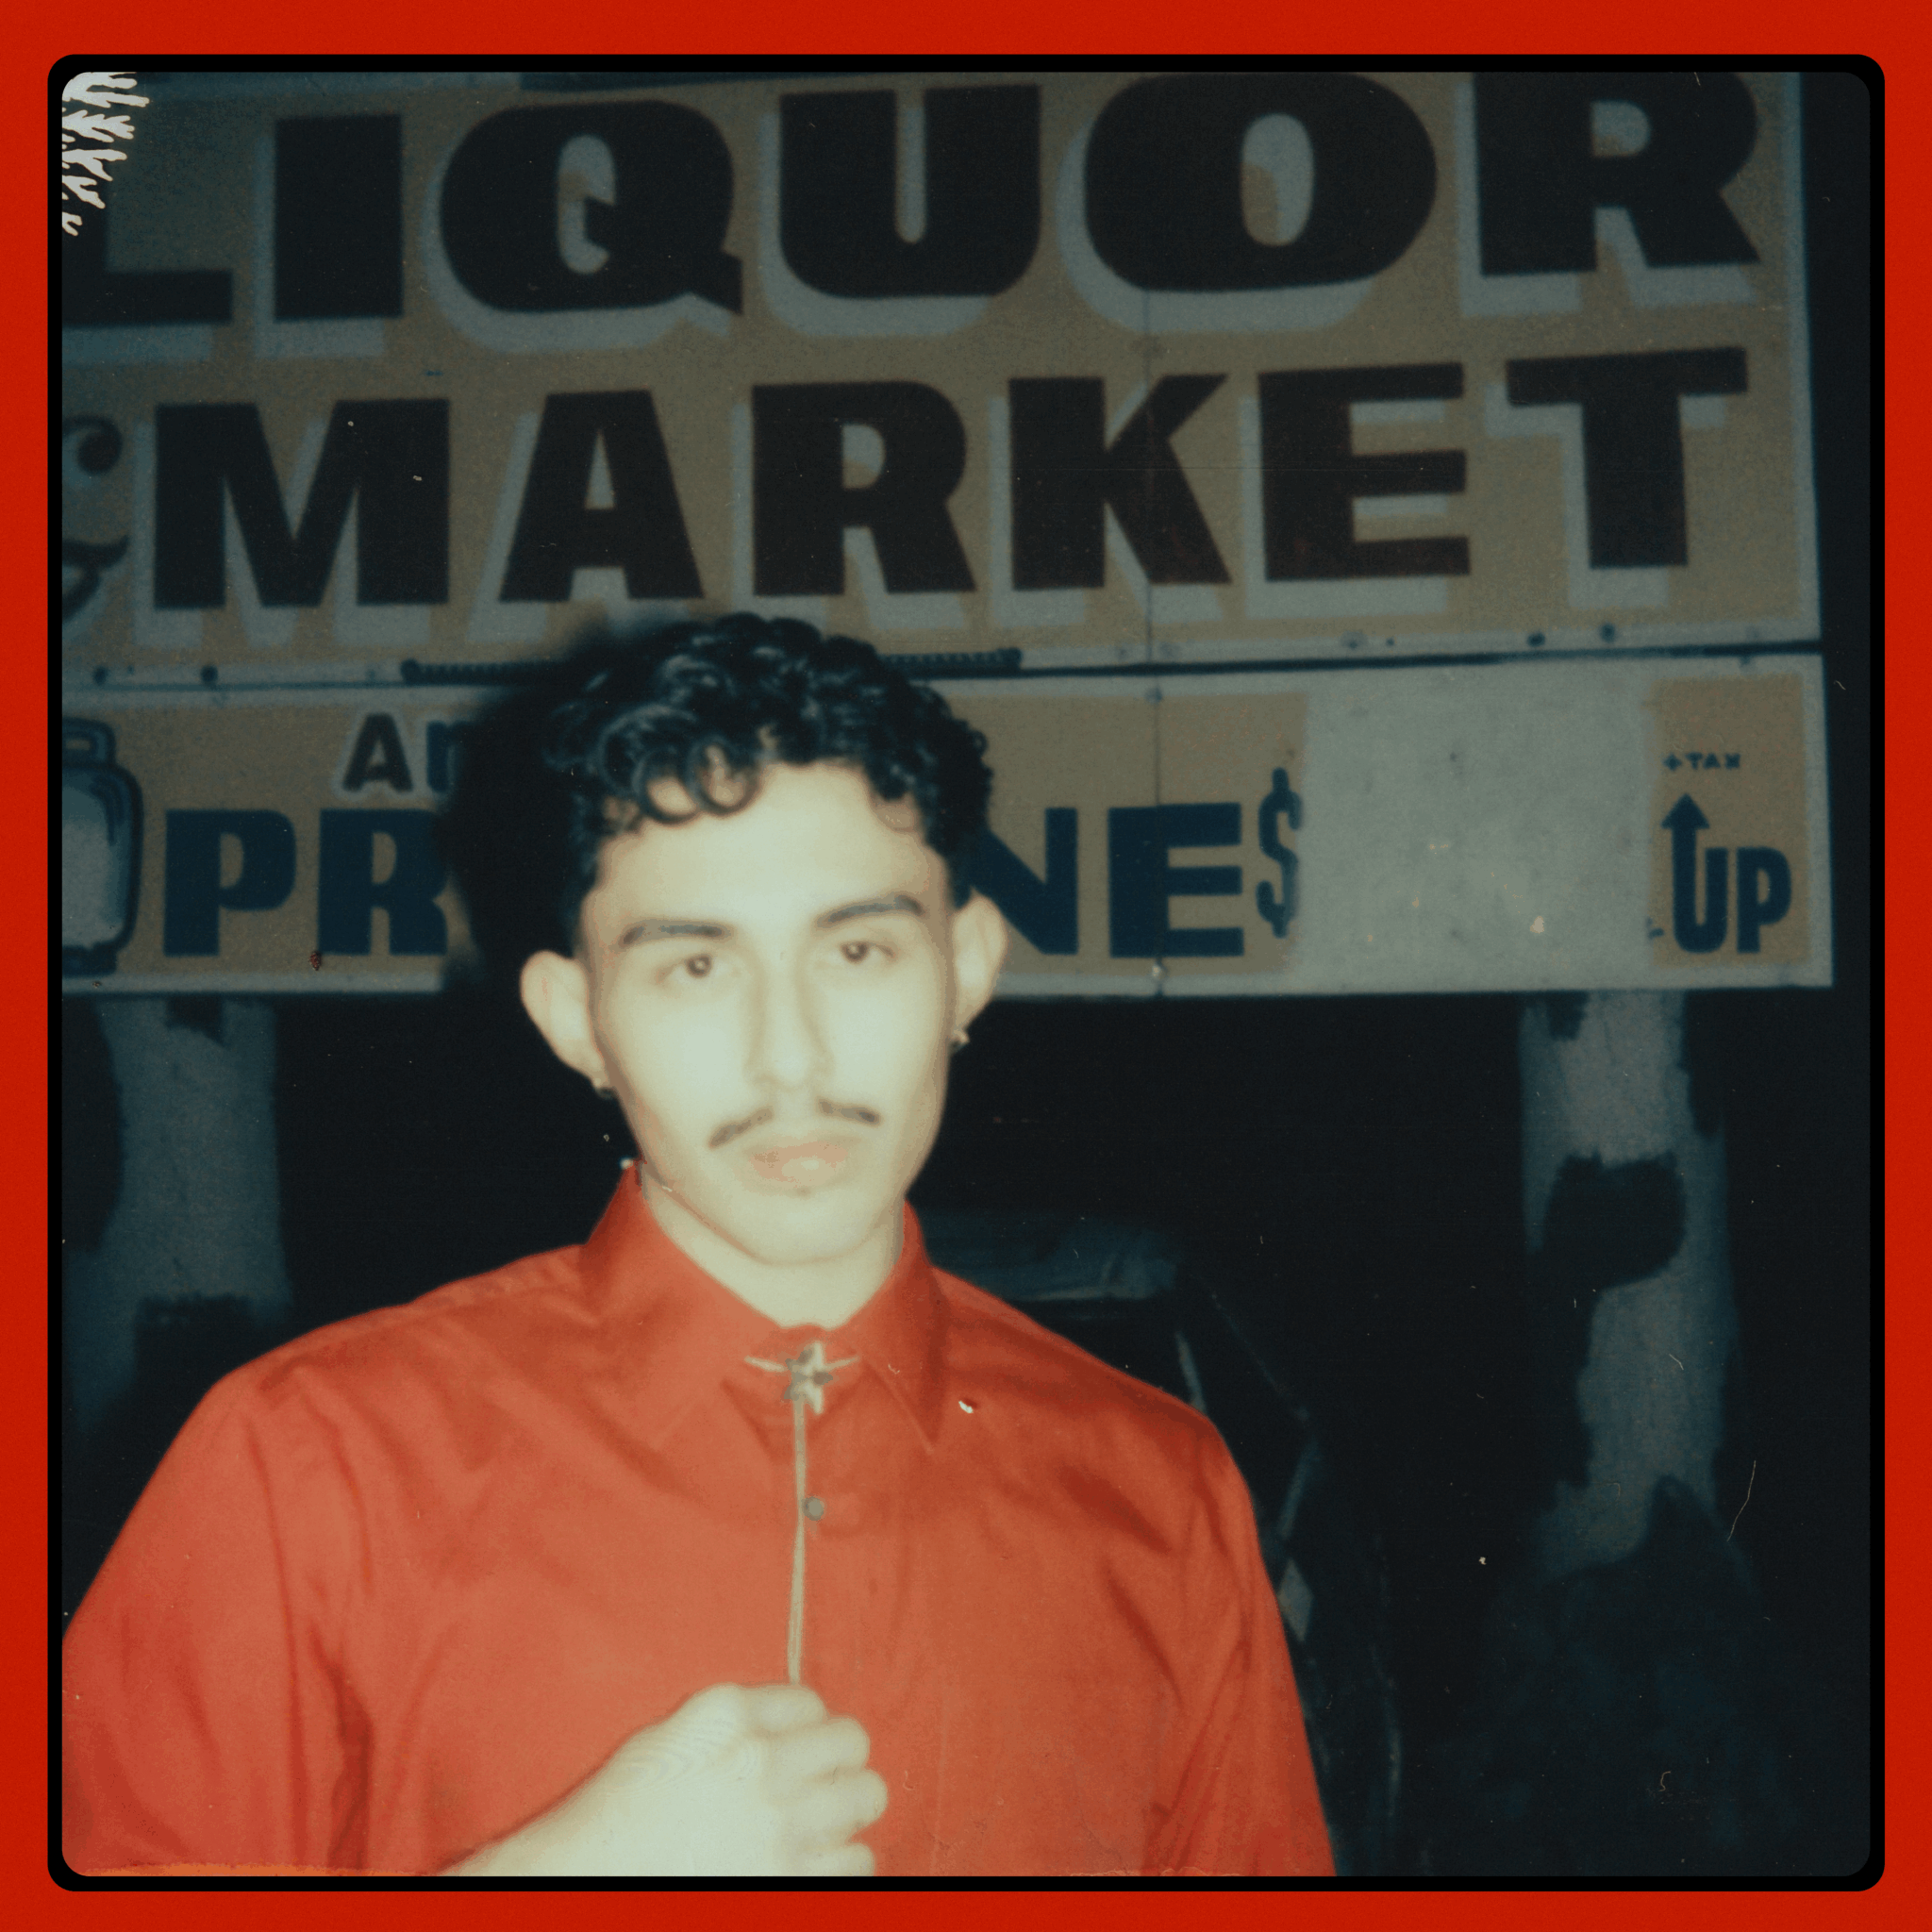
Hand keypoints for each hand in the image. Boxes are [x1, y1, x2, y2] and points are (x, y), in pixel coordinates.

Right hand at [444, 1682, 886, 1876]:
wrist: (578, 1883)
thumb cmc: (611, 1818)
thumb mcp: (665, 1741)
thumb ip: (727, 1725)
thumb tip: (787, 1724)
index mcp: (725, 1714)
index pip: (811, 1703)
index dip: (805, 1732)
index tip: (795, 1754)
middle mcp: (760, 1758)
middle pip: (852, 1742)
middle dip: (837, 1765)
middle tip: (818, 1789)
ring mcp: (780, 1821)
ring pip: (867, 1797)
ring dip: (844, 1814)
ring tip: (817, 1831)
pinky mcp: (790, 1878)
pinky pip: (858, 1862)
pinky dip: (839, 1866)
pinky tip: (808, 1869)